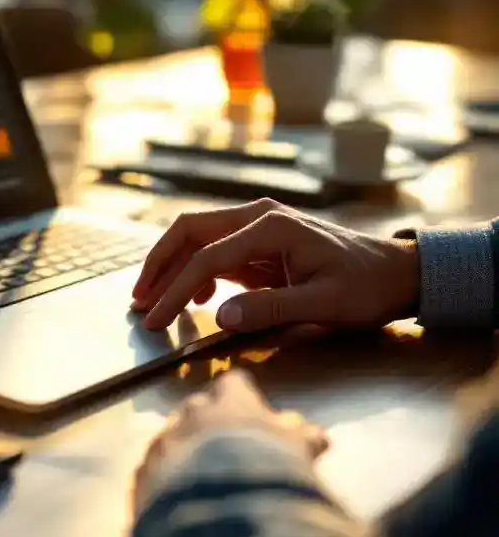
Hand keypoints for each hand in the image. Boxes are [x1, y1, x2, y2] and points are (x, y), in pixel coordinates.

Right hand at [131, 199, 419, 332]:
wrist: (398, 273)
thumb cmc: (366, 287)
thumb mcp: (325, 305)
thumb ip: (270, 309)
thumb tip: (219, 317)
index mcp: (271, 227)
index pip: (206, 257)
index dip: (175, 290)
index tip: (155, 320)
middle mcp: (257, 217)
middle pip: (189, 231)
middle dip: (159, 266)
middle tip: (139, 302)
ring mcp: (257, 226)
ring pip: (196, 238)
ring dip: (171, 268)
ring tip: (154, 302)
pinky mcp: (258, 241)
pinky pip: (214, 250)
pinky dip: (194, 272)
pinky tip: (196, 299)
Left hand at [133, 370, 328, 515]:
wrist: (220, 511)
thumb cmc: (267, 472)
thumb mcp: (297, 453)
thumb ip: (301, 437)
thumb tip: (313, 432)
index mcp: (230, 401)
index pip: (235, 382)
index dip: (243, 395)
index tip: (250, 408)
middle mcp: (192, 412)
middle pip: (198, 406)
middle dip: (210, 421)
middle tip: (226, 446)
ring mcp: (164, 440)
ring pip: (172, 435)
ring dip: (186, 448)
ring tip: (201, 476)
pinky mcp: (144, 471)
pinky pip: (153, 467)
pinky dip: (165, 476)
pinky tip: (178, 496)